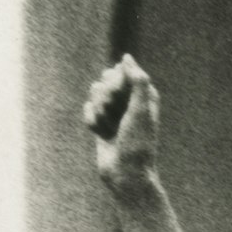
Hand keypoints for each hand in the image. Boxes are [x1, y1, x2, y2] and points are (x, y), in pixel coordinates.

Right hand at [84, 56, 160, 196]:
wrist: (125, 173)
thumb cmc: (137, 144)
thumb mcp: (140, 111)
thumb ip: (138, 82)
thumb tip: (127, 58)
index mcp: (145, 95)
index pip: (121, 72)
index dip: (116, 85)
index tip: (122, 101)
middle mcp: (131, 100)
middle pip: (105, 80)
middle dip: (106, 99)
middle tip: (117, 119)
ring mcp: (116, 110)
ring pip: (94, 93)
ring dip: (99, 113)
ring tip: (111, 130)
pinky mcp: (102, 121)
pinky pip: (87, 110)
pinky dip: (93, 123)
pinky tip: (102, 136)